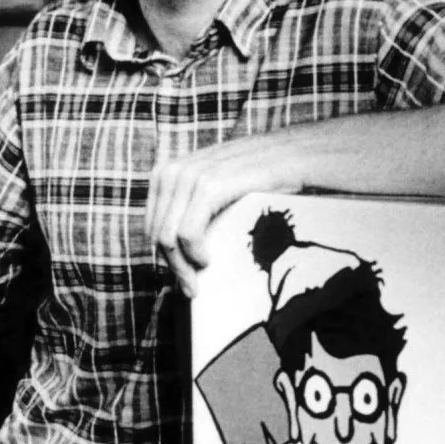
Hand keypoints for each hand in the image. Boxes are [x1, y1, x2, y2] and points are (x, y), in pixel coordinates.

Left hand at [145, 127, 306, 297]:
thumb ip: (191, 205)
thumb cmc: (258, 177)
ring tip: (197, 282)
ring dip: (181, 267)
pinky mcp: (209, 186)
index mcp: (167, 172)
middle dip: (171, 266)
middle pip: (156, 234)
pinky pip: (188, 233)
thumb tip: (172, 252)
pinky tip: (206, 262)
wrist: (295, 154)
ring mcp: (189, 176)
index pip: (150, 225)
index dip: (162, 255)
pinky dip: (194, 254)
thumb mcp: (215, 185)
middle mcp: (172, 171)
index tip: (179, 277)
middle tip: (190, 288)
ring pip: (167, 238)